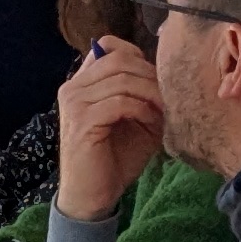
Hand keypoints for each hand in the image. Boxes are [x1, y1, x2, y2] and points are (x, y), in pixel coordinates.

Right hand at [56, 36, 164, 219]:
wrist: (93, 194)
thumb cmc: (114, 158)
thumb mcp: (134, 119)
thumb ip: (142, 93)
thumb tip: (166, 74)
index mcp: (81, 83)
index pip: (106, 46)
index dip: (136, 55)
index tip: (154, 79)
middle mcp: (73, 87)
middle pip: (118, 59)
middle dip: (150, 76)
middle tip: (167, 97)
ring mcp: (74, 103)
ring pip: (122, 79)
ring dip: (150, 93)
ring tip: (162, 111)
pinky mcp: (83, 120)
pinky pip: (120, 102)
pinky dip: (142, 110)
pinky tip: (151, 122)